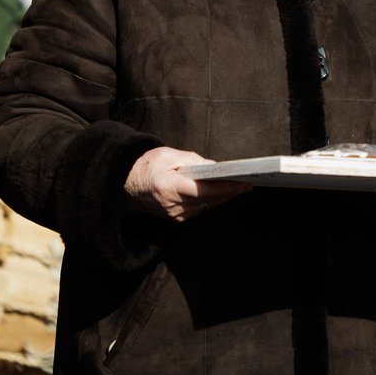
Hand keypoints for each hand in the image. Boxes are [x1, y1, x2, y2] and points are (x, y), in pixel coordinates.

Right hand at [123, 146, 249, 222]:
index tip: (243, 184)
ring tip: (239, 186)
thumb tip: (216, 168)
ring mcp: (174, 215)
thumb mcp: (169, 155)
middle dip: (229, 193)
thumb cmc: (148, 166)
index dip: (226, 189)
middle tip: (248, 184)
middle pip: (209, 200)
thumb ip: (193, 161)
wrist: (128, 185)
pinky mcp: (176, 219)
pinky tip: (222, 192)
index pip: (204, 191)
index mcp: (168, 186)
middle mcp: (172, 205)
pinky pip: (199, 209)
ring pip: (206, 206)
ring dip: (222, 197)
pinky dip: (211, 200)